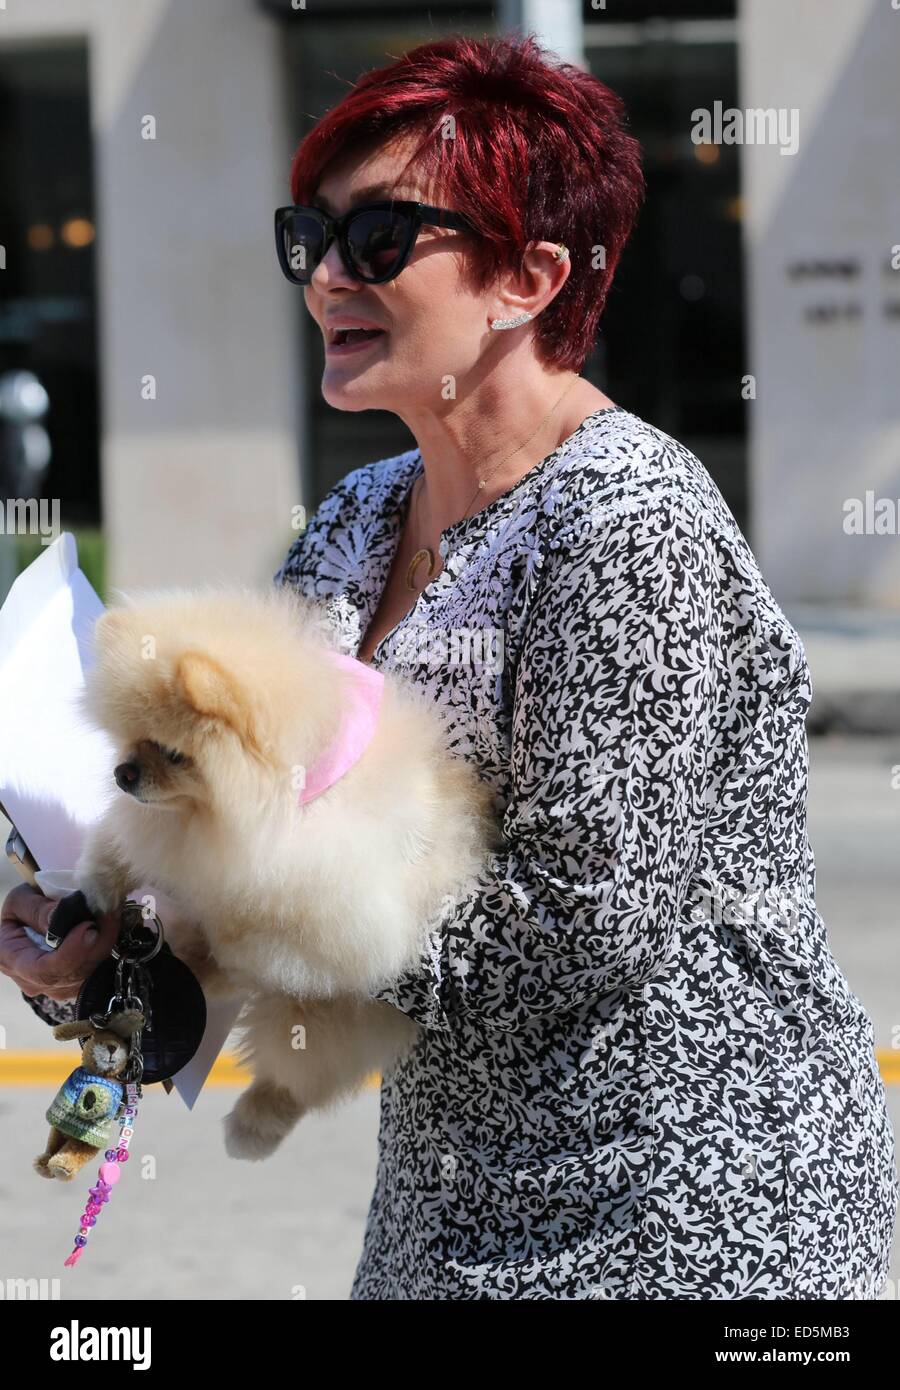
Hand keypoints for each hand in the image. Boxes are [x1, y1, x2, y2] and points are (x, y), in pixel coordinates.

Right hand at [0, 883, 120, 1001]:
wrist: (29, 923)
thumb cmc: (22, 911)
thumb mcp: (21, 900)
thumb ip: (36, 908)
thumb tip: (57, 916)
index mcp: (11, 960)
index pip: (43, 970)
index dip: (70, 954)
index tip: (88, 927)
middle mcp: (33, 982)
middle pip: (72, 975)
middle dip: (95, 944)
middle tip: (109, 914)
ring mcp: (55, 987)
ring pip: (89, 974)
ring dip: (105, 943)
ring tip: (111, 913)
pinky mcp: (75, 984)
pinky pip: (97, 971)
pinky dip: (106, 946)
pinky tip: (109, 925)